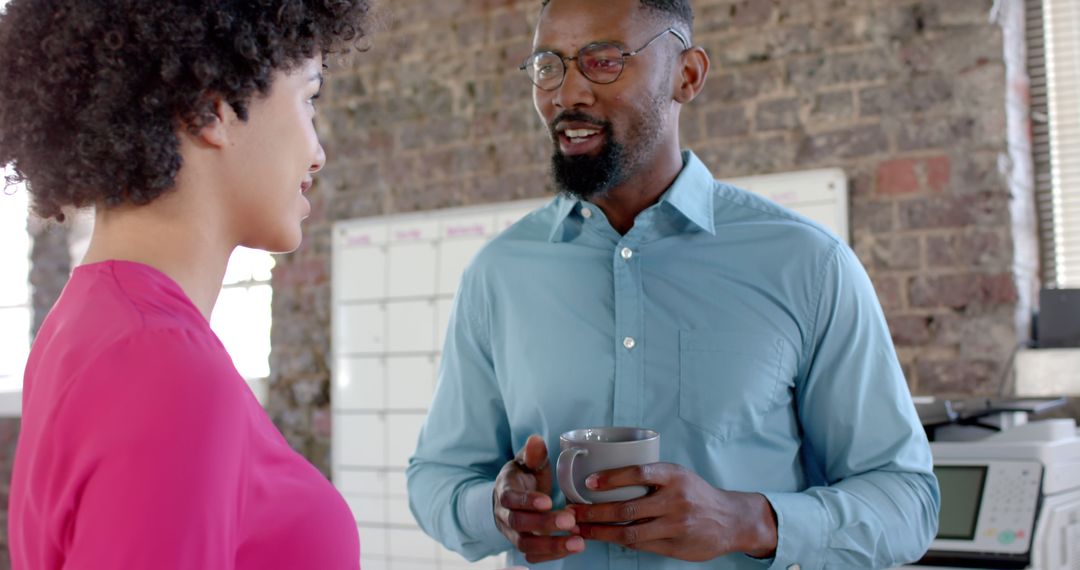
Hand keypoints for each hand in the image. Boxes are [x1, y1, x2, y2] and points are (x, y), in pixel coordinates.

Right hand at [493, 435, 584, 563]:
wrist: (512, 496)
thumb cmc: (524, 476)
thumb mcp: (527, 461)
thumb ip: (533, 454)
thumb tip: (536, 440)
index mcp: (504, 490)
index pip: (510, 499)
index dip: (527, 501)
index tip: (548, 501)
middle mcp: (504, 515)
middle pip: (519, 524)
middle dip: (544, 525)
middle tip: (571, 521)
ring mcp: (512, 533)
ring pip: (526, 545)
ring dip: (552, 545)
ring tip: (578, 542)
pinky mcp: (523, 545)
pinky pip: (533, 556)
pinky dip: (552, 555)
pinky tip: (573, 547)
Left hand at [569, 463, 777, 561]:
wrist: (732, 520)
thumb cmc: (697, 494)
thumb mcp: (678, 476)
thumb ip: (651, 477)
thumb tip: (608, 480)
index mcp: (674, 476)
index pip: (639, 473)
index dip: (612, 478)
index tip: (589, 483)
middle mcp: (676, 500)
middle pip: (628, 509)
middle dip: (595, 512)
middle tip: (573, 512)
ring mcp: (676, 526)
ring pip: (631, 533)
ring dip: (601, 532)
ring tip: (582, 529)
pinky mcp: (676, 546)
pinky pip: (642, 546)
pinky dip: (621, 542)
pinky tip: (606, 538)